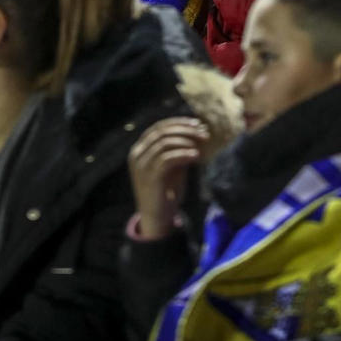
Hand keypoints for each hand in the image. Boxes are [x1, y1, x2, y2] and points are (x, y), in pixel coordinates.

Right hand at [128, 117, 208, 239]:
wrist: (157, 218)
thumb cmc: (166, 191)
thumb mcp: (173, 167)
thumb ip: (179, 149)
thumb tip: (196, 132)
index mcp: (139, 149)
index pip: (158, 127)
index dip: (178, 122)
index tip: (197, 124)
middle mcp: (137, 154)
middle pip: (162, 132)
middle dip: (185, 130)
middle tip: (204, 134)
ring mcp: (141, 165)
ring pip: (165, 142)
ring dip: (186, 141)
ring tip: (202, 145)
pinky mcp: (150, 176)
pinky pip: (168, 158)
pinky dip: (183, 154)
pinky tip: (196, 156)